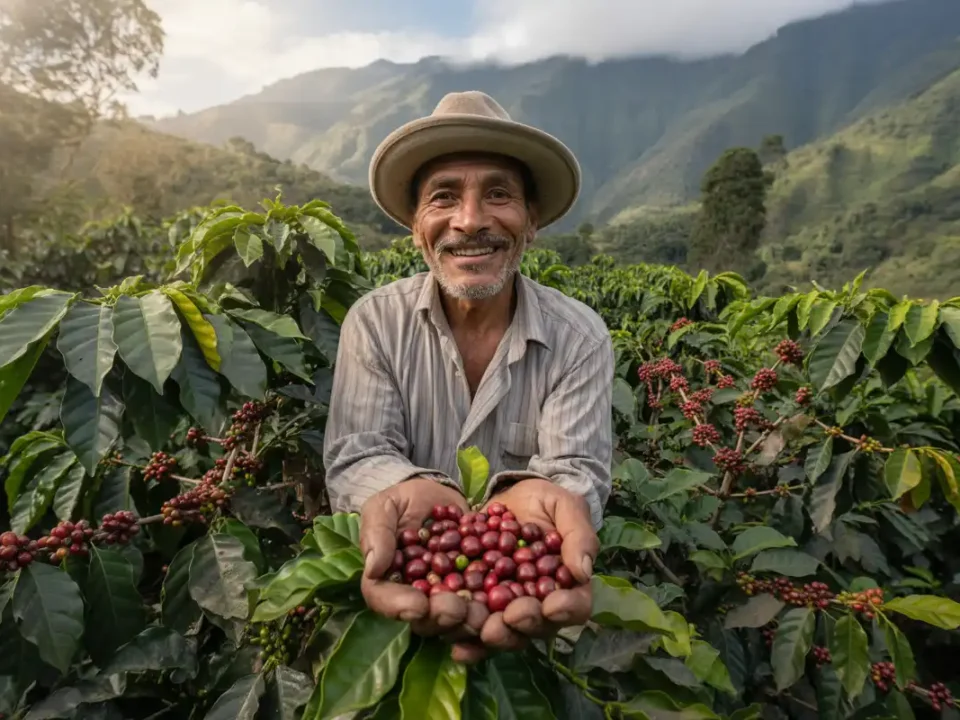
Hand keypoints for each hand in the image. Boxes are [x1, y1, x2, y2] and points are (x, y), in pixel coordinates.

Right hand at [359, 477, 486, 643]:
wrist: (442, 496)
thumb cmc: (405, 500)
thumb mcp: (384, 506)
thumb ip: (377, 533)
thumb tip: (374, 569)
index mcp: (386, 581)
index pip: (384, 600)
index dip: (399, 606)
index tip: (418, 605)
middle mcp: (416, 598)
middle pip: (424, 619)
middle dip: (441, 617)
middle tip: (457, 609)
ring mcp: (447, 598)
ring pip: (457, 621)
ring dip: (470, 620)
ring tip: (484, 611)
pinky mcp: (476, 591)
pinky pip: (486, 604)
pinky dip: (497, 605)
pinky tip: (509, 599)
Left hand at [469, 478, 597, 656]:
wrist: (507, 497)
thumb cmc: (545, 501)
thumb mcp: (566, 507)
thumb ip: (578, 535)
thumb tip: (583, 571)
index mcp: (567, 586)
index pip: (576, 606)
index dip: (566, 609)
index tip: (551, 605)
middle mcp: (540, 606)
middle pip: (537, 627)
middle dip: (522, 625)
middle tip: (508, 617)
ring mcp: (507, 609)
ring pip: (504, 633)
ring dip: (490, 635)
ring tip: (478, 627)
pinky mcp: (478, 604)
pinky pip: (472, 626)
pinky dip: (463, 635)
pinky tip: (453, 643)